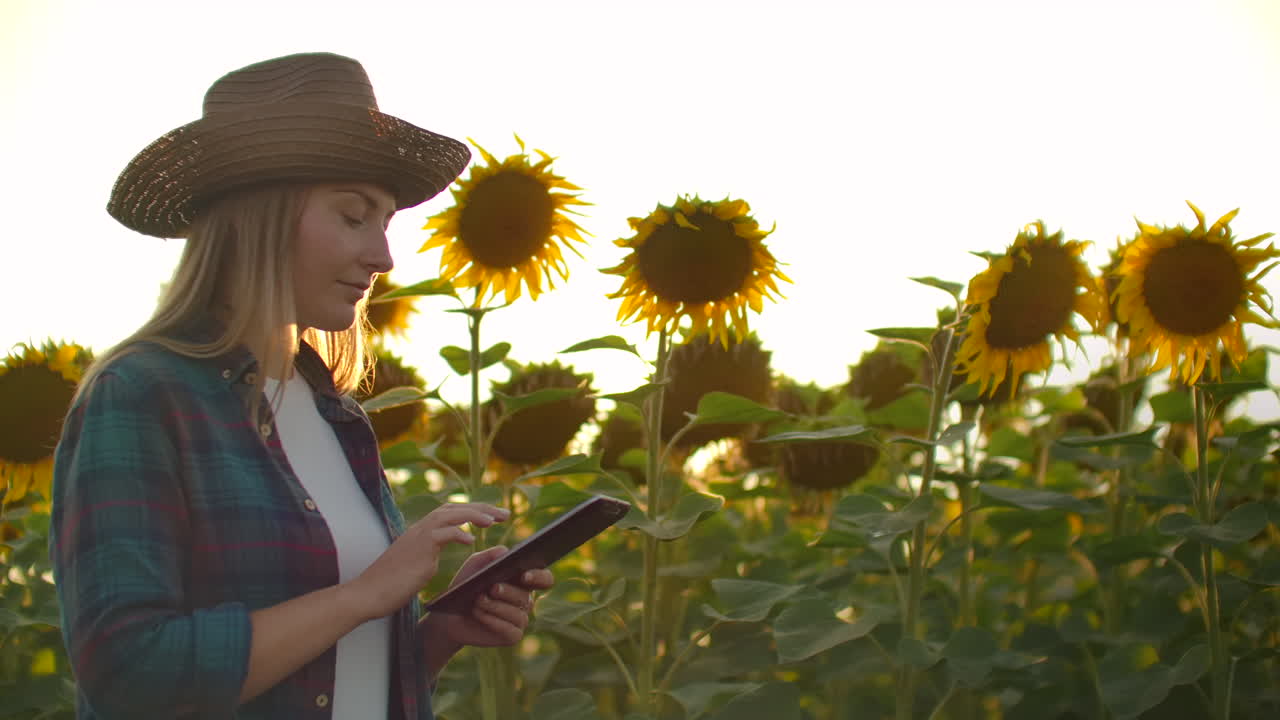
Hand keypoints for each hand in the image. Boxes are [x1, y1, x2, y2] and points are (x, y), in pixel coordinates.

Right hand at [344, 503, 509, 621]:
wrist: (367, 595)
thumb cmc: (388, 586)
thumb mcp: (412, 567)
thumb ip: (425, 557)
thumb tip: (436, 559)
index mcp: (420, 533)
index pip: (450, 512)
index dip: (472, 510)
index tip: (492, 515)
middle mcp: (419, 530)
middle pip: (454, 508)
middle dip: (482, 508)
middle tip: (504, 514)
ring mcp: (418, 537)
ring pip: (450, 515)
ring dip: (475, 515)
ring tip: (494, 521)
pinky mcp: (418, 550)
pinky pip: (442, 534)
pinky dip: (459, 534)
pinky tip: (472, 542)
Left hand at [424, 546, 555, 650]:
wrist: (450, 615)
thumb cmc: (466, 587)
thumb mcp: (474, 566)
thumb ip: (490, 555)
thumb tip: (506, 552)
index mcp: (523, 582)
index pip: (545, 579)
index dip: (540, 577)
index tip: (524, 575)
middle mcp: (525, 601)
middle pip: (526, 597)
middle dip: (509, 592)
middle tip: (493, 588)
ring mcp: (520, 619)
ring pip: (517, 614)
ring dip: (496, 606)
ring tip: (478, 601)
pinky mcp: (512, 636)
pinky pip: (509, 629)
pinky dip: (493, 621)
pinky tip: (479, 614)